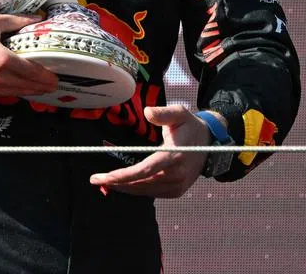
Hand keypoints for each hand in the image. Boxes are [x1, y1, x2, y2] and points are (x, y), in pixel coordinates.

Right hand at [0, 8, 58, 96]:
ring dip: (27, 91)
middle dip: (41, 86)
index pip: (31, 72)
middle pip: (25, 86)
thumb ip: (17, 21)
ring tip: (37, 88)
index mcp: (1, 59)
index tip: (55, 77)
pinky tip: (16, 87)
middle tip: (51, 84)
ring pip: (13, 93)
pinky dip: (10, 91)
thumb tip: (35, 19)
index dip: (46, 77)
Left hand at [89, 105, 216, 197]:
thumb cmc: (190, 126)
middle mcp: (176, 175)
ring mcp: (177, 186)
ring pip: (144, 191)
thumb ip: (163, 113)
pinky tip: (123, 184)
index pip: (144, 170)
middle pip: (140, 183)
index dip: (123, 176)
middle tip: (96, 180)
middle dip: (116, 183)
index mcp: (174, 157)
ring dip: (124, 188)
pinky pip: (152, 193)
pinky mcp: (176, 191)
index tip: (104, 177)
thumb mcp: (179, 113)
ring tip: (105, 182)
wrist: (209, 144)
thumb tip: (147, 112)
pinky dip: (136, 190)